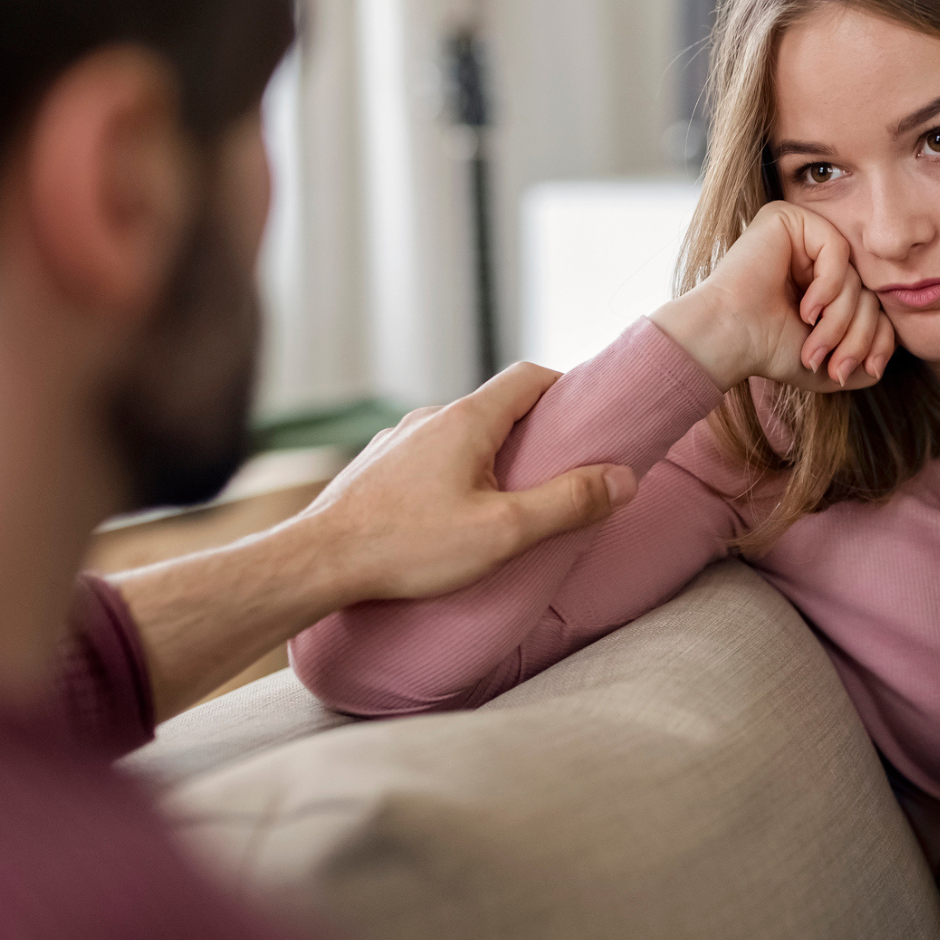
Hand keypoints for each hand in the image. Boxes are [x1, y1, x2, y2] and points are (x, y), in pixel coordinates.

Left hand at [283, 362, 636, 606]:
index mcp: (466, 420)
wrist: (316, 563)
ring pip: (457, 436)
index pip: (528, 376)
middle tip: (555, 473)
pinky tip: (449, 520)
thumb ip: (568, 503)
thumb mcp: (504, 531)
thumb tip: (622, 479)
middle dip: (531, 433)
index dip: (564, 389)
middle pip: (494, 407)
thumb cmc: (407, 547)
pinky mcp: (373, 470)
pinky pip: (425, 460)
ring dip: (487, 458)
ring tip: (503, 505)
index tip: (586, 419)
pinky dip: (450, 477)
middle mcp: (428, 418)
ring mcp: (395, 442)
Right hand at [650, 201, 894, 391]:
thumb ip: (866, 353)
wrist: (727, 340)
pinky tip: (807, 309)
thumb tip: (894, 346)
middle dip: (858, 334)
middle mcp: (813, 253)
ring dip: (841, 319)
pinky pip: (837, 249)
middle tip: (837, 366)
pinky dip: (829, 286)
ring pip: (854, 275)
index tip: (866, 369)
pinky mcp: (788, 218)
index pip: (870, 302)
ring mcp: (801, 233)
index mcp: (821, 281)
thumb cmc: (767, 350)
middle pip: (866, 290)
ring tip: (814, 344)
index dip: (877, 337)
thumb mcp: (831, 362)